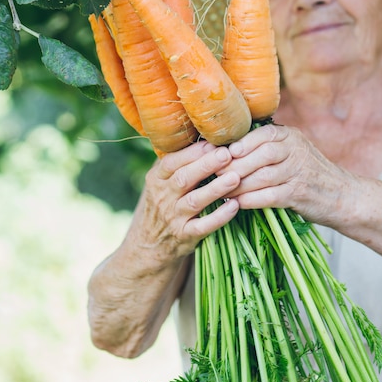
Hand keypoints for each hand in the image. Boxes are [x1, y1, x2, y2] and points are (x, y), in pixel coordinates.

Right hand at [134, 140, 240, 260]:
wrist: (146, 246)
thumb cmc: (162, 205)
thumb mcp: (160, 182)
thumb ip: (177, 163)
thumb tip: (205, 135)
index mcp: (157, 179)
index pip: (172, 162)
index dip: (193, 152)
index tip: (213, 142)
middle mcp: (163, 197)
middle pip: (184, 178)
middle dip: (206, 165)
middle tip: (227, 154)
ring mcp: (173, 218)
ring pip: (194, 201)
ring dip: (215, 189)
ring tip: (235, 177)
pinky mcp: (184, 236)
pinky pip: (203, 226)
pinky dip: (218, 217)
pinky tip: (234, 207)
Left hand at [223, 123, 350, 224]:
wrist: (342, 196)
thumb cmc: (308, 173)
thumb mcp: (293, 151)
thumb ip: (268, 146)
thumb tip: (228, 149)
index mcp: (292, 137)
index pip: (265, 134)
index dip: (243, 142)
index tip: (223, 152)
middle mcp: (297, 151)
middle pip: (262, 155)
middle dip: (236, 165)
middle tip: (215, 173)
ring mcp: (300, 173)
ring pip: (264, 176)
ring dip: (239, 184)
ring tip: (221, 189)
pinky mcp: (300, 195)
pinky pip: (270, 196)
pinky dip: (251, 200)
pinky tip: (236, 203)